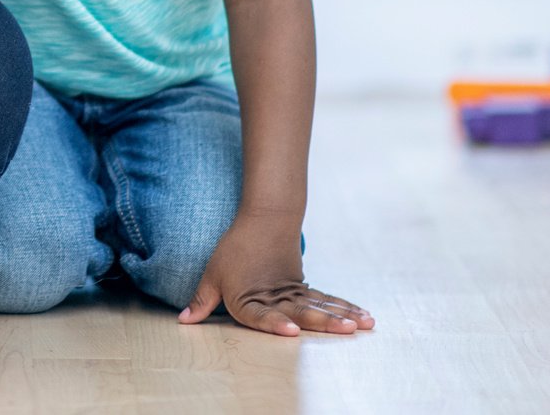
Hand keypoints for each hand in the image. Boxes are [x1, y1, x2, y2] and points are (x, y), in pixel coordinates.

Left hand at [180, 212, 372, 336]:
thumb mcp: (213, 274)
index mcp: (249, 299)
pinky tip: (365, 317)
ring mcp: (294, 292)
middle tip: (347, 328)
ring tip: (365, 324)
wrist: (264, 219)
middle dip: (324, 322)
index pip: (261, 315)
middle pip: (301, 311)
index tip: (290, 330)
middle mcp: (275, 298)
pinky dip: (346, 307)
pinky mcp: (305, 287)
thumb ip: (202, 300)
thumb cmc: (235, 249)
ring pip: (320, 305)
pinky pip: (327, 300)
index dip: (274, 324)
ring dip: (343, 315)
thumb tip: (184, 321)